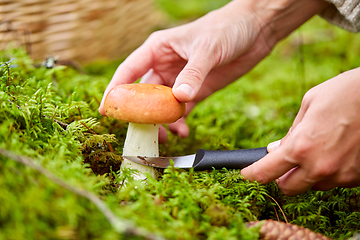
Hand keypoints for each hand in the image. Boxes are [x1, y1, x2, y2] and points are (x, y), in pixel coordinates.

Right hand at [99, 0, 327, 141]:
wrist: (256, 30)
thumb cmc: (226, 29)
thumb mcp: (208, 48)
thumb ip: (193, 73)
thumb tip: (179, 98)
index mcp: (158, 49)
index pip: (129, 72)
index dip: (115, 90)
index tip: (107, 110)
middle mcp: (165, 66)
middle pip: (144, 94)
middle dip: (142, 114)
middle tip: (143, 132)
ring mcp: (181, 80)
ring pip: (162, 106)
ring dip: (162, 122)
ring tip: (170, 136)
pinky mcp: (197, 90)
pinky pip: (182, 110)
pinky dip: (180, 122)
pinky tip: (184, 131)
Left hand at [241, 67, 359, 194]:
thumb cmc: (344, 93)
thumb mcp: (308, 105)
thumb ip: (290, 133)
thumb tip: (275, 150)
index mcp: (301, 147)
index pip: (266, 172)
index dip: (252, 175)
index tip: (246, 174)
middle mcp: (319, 167)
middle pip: (288, 187)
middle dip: (280, 177)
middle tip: (282, 163)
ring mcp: (340, 175)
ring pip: (313, 185)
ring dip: (306, 174)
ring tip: (315, 151)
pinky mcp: (357, 178)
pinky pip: (334, 181)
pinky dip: (328, 171)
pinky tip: (333, 152)